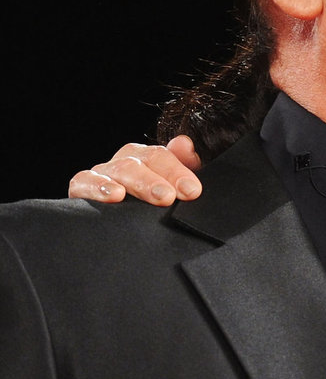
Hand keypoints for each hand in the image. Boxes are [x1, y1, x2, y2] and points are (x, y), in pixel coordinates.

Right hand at [69, 136, 203, 205]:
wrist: (122, 234)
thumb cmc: (153, 206)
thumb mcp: (173, 187)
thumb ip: (184, 165)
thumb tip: (184, 144)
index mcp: (147, 158)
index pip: (161, 156)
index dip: (177, 171)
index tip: (192, 190)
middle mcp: (124, 161)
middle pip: (140, 161)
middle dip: (157, 180)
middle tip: (169, 197)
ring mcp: (102, 173)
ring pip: (118, 170)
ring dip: (136, 182)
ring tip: (150, 196)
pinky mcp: (80, 187)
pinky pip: (84, 181)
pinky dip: (98, 187)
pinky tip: (114, 196)